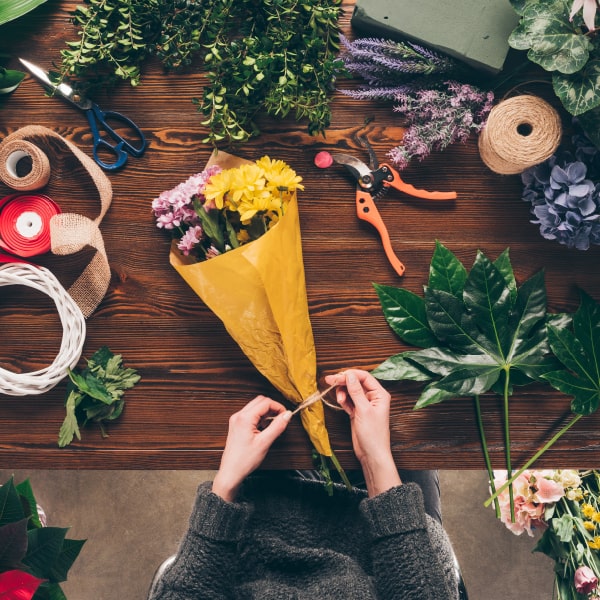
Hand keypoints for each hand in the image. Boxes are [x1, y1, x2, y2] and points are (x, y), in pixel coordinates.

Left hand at [212, 396, 291, 501]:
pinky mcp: (237, 425)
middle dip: (272, 407)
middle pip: (259, 401)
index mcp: (244, 418)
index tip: (285, 415)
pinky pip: (250, 414)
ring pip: (255, 407)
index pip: (265, 402)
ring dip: (266, 412)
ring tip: (274, 424)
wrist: (231, 472)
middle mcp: (238, 416)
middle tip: (281, 417)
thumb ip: (277, 426)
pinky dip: (260, 417)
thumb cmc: (244, 460)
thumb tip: (287, 415)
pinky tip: (265, 428)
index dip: (278, 406)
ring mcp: (236, 420)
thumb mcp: (265, 442)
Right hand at [325, 369, 400, 496]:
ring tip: (340, 399)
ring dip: (343, 392)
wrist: (371, 454)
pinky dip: (343, 400)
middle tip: (330, 381)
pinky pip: (348, 400)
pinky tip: (341, 403)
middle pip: (356, 382)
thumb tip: (349, 375)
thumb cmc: (373, 434)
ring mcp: (364, 404)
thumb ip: (356, 391)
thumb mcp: (363, 410)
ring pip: (351, 391)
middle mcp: (373, 397)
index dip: (350, 374)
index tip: (337, 376)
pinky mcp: (357, 412)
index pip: (364, 377)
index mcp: (379, 394)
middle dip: (343, 381)